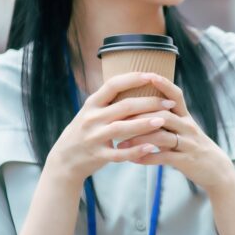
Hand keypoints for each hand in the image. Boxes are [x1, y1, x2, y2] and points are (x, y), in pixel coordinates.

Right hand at [45, 72, 180, 186]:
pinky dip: (135, 150)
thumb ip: (110, 100)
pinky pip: (119, 153)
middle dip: (149, 103)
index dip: (133, 79)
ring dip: (144, 124)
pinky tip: (151, 147)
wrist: (65, 159)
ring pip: (121, 128)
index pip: (113, 85)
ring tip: (163, 121)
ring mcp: (93, 137)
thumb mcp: (92, 111)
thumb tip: (136, 80)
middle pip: (124, 106)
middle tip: (169, 103)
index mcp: (92, 104)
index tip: (152, 75)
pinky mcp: (97, 155)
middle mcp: (91, 118)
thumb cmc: (86, 130)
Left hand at [115, 74, 234, 193]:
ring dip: (138, 139)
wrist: (216, 169)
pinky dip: (146, 158)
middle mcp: (188, 127)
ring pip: (161, 137)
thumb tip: (142, 109)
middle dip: (140, 116)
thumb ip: (167, 120)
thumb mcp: (184, 130)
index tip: (149, 75)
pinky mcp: (185, 160)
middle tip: (118, 118)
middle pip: (164, 115)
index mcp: (186, 117)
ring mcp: (187, 144)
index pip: (176, 96)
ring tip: (120, 143)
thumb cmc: (193, 147)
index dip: (164, 84)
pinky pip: (163, 158)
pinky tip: (131, 159)